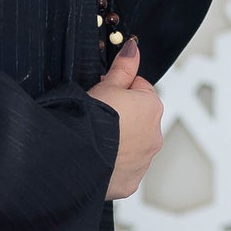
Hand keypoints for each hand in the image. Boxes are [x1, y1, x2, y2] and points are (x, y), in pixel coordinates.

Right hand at [90, 40, 163, 199]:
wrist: (75, 156)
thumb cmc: (90, 120)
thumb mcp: (105, 85)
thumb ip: (123, 67)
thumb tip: (134, 48)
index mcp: (152, 107)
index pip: (140, 90)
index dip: (120, 90)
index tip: (105, 96)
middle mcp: (154, 136)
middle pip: (138, 120)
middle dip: (122, 118)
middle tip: (97, 119)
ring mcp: (144, 162)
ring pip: (132, 146)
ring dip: (118, 143)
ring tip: (95, 141)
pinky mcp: (130, 182)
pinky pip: (123, 170)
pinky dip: (113, 166)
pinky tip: (96, 160)